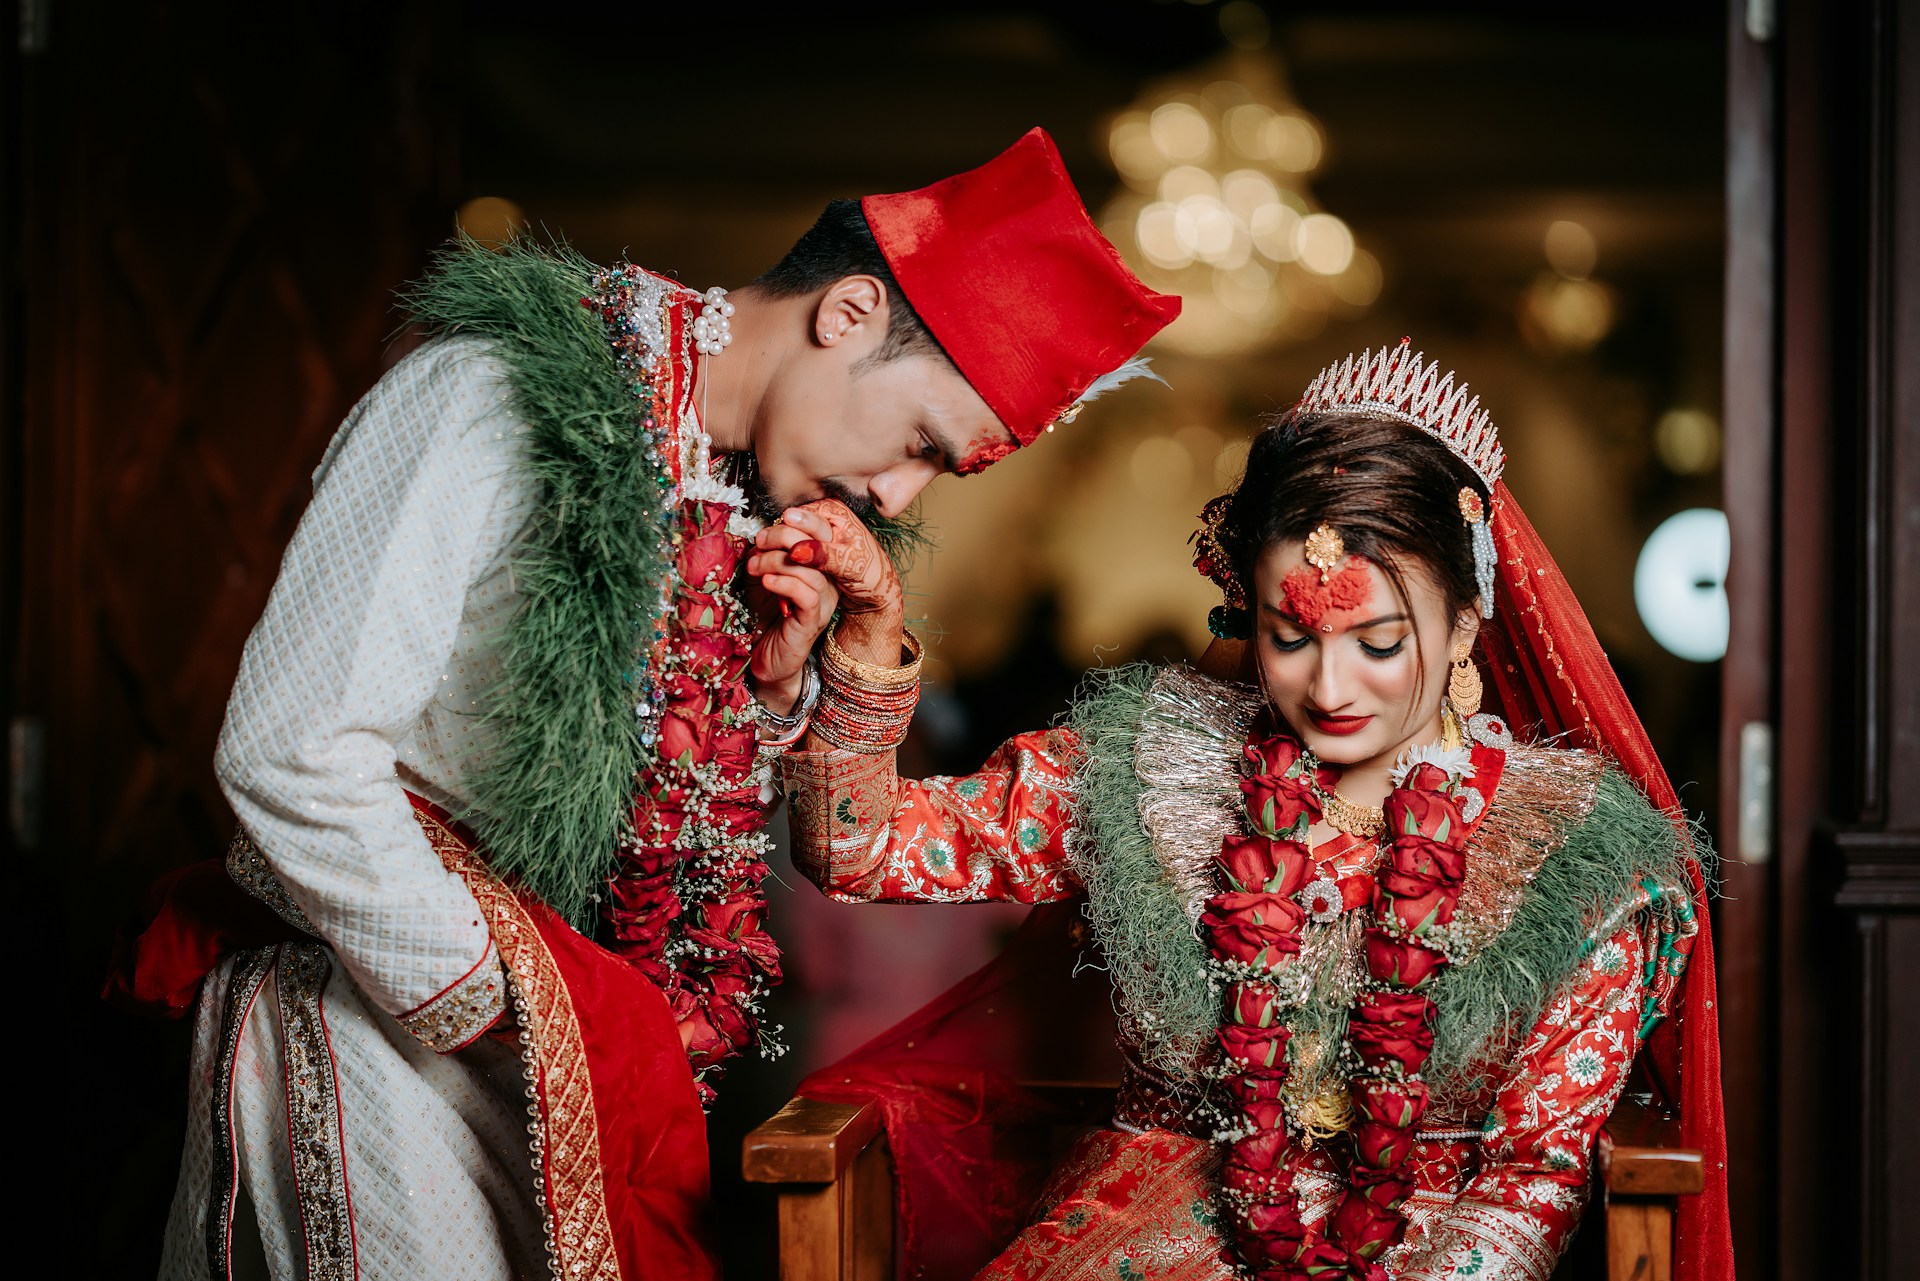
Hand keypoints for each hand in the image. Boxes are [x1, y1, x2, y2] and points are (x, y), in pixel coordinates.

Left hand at [744, 526, 839, 713]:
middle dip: (786, 535)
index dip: (802, 520)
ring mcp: (823, 601)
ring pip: (811, 569)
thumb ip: (765, 554)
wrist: (765, 657)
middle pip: (820, 544)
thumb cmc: (765, 615)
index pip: (822, 532)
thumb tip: (761, 534)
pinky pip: (807, 594)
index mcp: (819, 566)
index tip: (772, 522)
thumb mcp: (762, 575)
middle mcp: (827, 581)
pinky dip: (784, 583)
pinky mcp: (813, 621)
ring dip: (777, 562)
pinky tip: (767, 583)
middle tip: (760, 542)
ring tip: (755, 568)